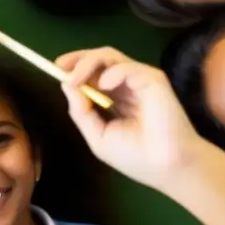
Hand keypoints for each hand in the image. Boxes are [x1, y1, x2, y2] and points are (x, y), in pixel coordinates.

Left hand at [56, 48, 210, 190]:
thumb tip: (67, 86)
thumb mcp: (98, 137)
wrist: (167, 167)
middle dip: (78, 59)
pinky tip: (104, 85)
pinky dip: (112, 72)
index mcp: (115, 99)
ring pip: (111, 57)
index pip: (93, 74)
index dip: (74, 68)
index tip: (57, 68)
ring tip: (75, 78)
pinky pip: (128, 67)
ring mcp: (140, 81)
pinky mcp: (153, 80)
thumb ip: (82, 112)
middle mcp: (126, 86)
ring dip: (88, 63)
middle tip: (61, 66)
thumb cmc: (136, 157)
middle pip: (100, 60)